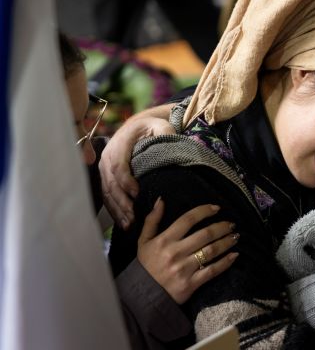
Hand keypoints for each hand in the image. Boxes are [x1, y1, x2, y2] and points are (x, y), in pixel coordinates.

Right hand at [99, 105, 174, 228]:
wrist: (137, 126)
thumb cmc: (152, 128)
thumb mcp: (161, 126)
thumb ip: (166, 133)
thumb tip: (173, 145)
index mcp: (120, 144)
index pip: (119, 165)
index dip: (126, 181)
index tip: (138, 194)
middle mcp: (107, 156)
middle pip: (111, 182)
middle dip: (121, 201)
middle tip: (133, 217)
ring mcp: (104, 167)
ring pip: (107, 191)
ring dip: (117, 209)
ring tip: (129, 225)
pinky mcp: (105, 176)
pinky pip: (106, 194)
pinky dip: (114, 209)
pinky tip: (123, 221)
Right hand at [137, 197, 239, 303]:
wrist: (143, 296)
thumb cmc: (145, 265)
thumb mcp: (143, 241)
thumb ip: (152, 220)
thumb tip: (161, 200)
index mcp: (164, 240)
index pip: (188, 219)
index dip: (204, 211)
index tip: (217, 208)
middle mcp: (175, 252)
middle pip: (204, 235)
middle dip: (221, 227)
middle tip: (232, 224)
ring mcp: (184, 269)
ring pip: (211, 251)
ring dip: (226, 242)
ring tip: (235, 237)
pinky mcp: (191, 283)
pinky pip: (212, 271)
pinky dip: (225, 263)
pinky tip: (234, 255)